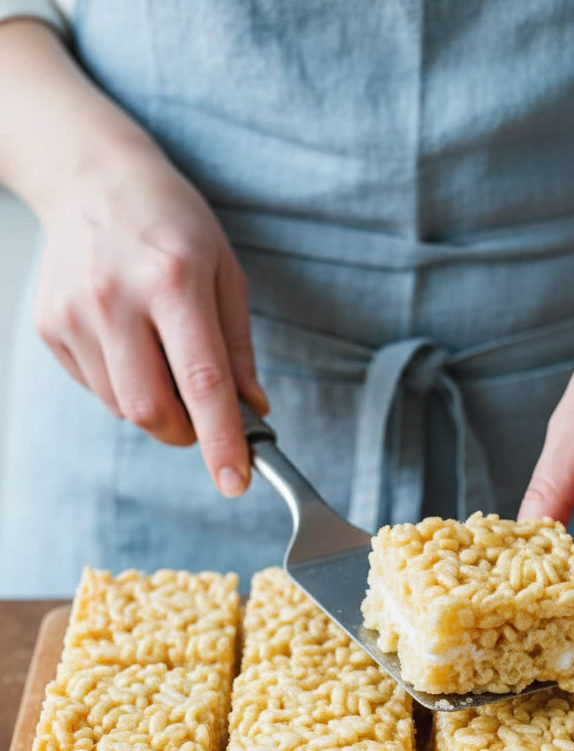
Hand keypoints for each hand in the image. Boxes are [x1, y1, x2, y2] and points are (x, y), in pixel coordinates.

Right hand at [33, 145, 267, 495]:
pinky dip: (122, 384)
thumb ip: (239, 349)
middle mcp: (117, 298)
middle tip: (203, 420)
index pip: (202, 383)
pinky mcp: (49, 324)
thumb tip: (253, 412)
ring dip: (154, 405)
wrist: (92, 177)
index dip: (221, 441)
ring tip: (161, 354)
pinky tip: (128, 340)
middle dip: (185, 433)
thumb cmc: (171, 223)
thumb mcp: (226, 272)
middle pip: (152, 410)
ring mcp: (75, 312)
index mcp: (174, 280)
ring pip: (122, 407)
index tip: (235, 481)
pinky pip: (95, 387)